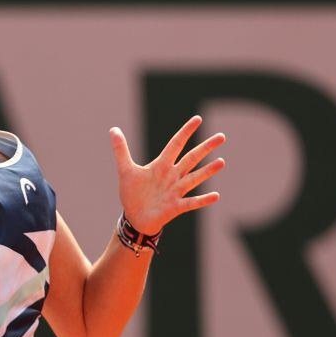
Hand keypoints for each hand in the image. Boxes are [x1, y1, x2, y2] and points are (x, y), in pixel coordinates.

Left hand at [109, 115, 225, 235]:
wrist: (134, 217)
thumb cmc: (133, 193)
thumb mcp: (125, 170)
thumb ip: (121, 150)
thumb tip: (113, 129)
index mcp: (161, 165)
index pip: (176, 144)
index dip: (185, 132)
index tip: (198, 119)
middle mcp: (172, 176)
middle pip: (191, 158)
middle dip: (205, 148)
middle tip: (221, 136)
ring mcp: (176, 191)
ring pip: (194, 178)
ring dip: (207, 171)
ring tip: (221, 162)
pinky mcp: (176, 207)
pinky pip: (192, 202)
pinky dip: (203, 200)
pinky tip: (216, 196)